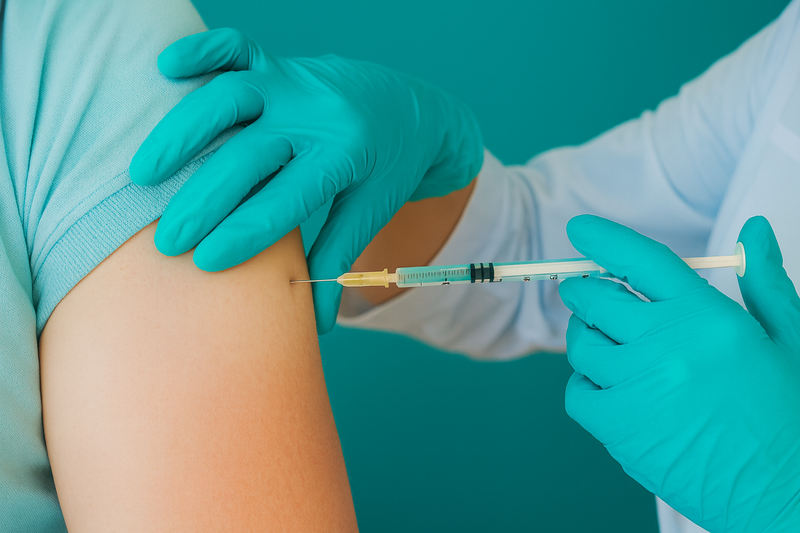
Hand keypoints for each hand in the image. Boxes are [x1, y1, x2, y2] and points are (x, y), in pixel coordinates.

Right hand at [129, 28, 482, 332]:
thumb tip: (319, 327)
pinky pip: (236, 46)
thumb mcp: (369, 212)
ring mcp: (294, 83)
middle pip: (249, 156)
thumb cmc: (385, 169)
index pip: (287, 199)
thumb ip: (337, 261)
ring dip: (182, 133)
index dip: (243, 232)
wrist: (409, 108)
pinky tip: (167, 68)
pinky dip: (202, 51)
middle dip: (204, 201)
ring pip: (231, 97)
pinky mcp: (278, 63)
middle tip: (168, 240)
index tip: (203, 262)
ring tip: (144, 175)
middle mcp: (318, 115)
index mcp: (347, 157)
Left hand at [559, 215, 799, 531]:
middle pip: (598, 300)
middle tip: (588, 293)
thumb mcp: (789, 339)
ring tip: (607, 342)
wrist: (785, 494)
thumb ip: (762, 280)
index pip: (640, 260)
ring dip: (586, 336)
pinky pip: (576, 392)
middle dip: (586, 290)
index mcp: (705, 318)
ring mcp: (636, 388)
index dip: (604, 239)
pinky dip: (585, 384)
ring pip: (581, 345)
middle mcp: (664, 347)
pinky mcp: (618, 428)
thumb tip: (752, 230)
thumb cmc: (790, 417)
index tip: (580, 230)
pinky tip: (610, 387)